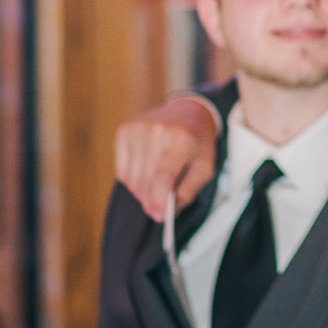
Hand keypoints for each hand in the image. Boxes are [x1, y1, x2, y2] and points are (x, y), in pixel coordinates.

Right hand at [114, 96, 219, 222]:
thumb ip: (188, 192)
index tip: (160, 216)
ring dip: (142, 191)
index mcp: (182, 139)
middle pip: (145, 182)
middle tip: (159, 206)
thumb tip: (164, 212)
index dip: (159, 201)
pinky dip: (133, 179)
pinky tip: (147, 170)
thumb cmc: (198, 143)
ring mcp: (138, 129)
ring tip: (157, 184)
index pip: (163, 178)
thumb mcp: (205, 168)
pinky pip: (122, 171)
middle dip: (151, 200)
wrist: (188, 110)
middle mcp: (157, 131)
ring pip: (131, 179)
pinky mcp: (124, 131)